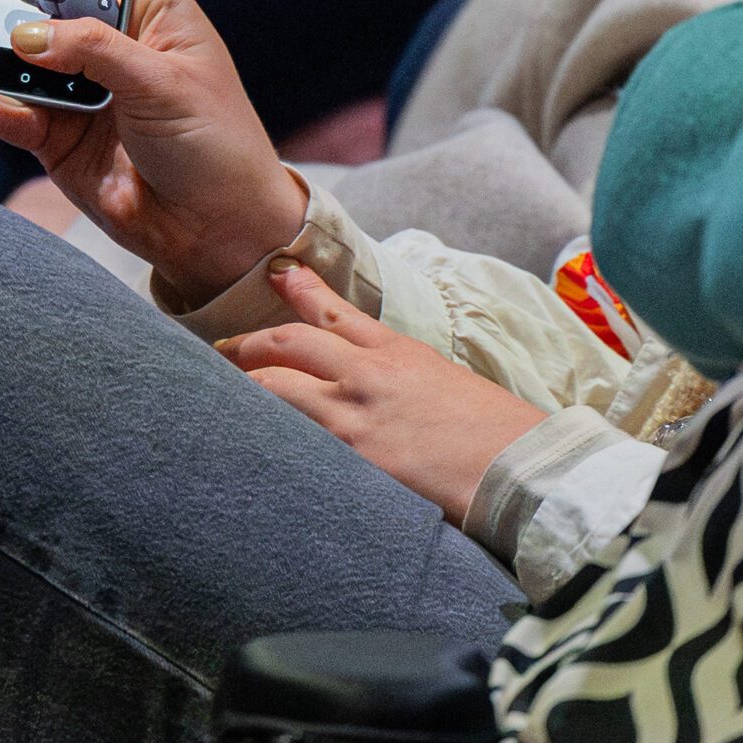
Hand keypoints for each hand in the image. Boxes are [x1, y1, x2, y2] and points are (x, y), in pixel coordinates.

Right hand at [0, 0, 306, 304]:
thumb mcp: (165, 84)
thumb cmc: (217, 143)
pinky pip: (9, 113)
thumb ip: (94, 52)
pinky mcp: (58, 137)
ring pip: (13, 52)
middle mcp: (110, 42)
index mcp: (152, 10)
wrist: (219, 233)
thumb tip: (25, 35)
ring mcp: (80, 89)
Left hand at [221, 263, 548, 525]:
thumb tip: (382, 390)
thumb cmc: (499, 434)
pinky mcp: (355, 455)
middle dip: (248, 345)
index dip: (299, 291)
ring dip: (242, 387)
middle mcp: (369, 372)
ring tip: (216, 398)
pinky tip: (242, 441)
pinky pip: (290, 435)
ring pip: (276, 385)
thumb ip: (407, 379)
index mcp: (399, 351)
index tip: (277, 274)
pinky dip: (264, 432)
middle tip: (221, 351)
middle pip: (289, 342)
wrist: (526, 467)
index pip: (333, 311)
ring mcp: (356, 413)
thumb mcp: (450, 386)